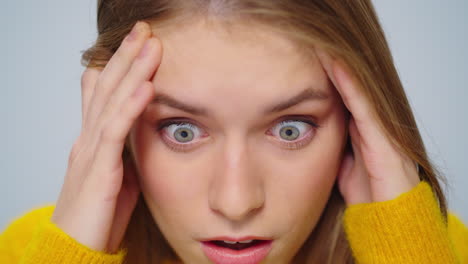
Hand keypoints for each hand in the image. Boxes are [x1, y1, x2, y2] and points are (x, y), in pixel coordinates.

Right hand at [51, 21, 161, 252]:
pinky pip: (115, 133)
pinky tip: (146, 87)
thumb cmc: (96, 215)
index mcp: (94, 140)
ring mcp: (90, 152)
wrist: (75, 248)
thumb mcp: (116, 175)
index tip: (139, 44)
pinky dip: (130, 107)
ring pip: (112, 102)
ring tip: (150, 45)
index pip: (105, 93)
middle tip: (143, 30)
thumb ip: (124, 151)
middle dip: (126, 57)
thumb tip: (140, 134)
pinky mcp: (99, 171)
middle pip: (107, 89)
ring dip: (132, 71)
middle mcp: (89, 139)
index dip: (120, 66)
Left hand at [316, 49, 420, 205]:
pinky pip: (364, 105)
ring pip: (358, 91)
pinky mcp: (384, 138)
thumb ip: (336, 149)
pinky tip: (337, 66)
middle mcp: (373, 126)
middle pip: (351, 90)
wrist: (390, 222)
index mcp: (362, 133)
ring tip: (322, 47)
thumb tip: (317, 138)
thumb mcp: (343, 167)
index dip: (328, 79)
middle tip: (313, 46)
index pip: (342, 98)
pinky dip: (350, 85)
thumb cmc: (369, 197)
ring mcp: (380, 130)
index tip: (307, 62)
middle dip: (333, 69)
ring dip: (340, 69)